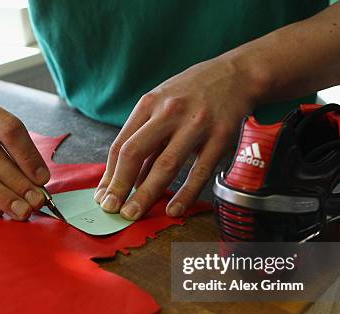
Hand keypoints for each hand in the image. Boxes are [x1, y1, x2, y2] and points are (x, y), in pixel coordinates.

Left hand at [94, 56, 259, 219]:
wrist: (237, 74)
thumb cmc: (193, 92)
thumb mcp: (162, 104)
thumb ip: (147, 139)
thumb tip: (130, 179)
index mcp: (149, 104)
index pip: (120, 144)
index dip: (109, 174)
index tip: (103, 196)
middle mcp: (169, 112)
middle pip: (135, 153)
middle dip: (120, 185)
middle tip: (112, 209)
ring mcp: (195, 124)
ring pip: (165, 164)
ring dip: (146, 193)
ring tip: (133, 214)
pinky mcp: (220, 136)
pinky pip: (200, 171)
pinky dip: (185, 193)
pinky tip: (174, 210)